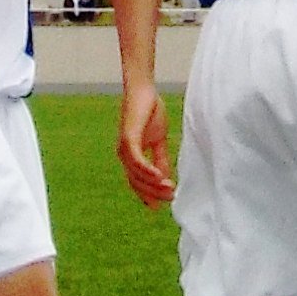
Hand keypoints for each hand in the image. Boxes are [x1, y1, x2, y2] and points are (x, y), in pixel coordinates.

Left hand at [116, 90, 177, 208]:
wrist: (143, 90)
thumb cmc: (149, 111)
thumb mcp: (159, 140)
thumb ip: (160, 159)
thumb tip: (165, 178)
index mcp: (131, 156)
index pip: (137, 182)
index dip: (148, 195)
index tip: (162, 205)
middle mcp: (124, 154)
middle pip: (137, 182)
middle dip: (154, 193)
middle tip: (171, 197)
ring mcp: (125, 147)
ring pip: (137, 174)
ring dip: (154, 184)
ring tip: (170, 189)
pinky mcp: (128, 138)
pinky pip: (137, 160)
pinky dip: (147, 170)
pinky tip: (160, 177)